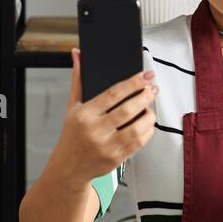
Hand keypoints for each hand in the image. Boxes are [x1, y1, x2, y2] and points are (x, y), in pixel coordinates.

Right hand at [53, 46, 158, 186]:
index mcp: (84, 114)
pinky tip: (148, 123)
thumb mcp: (72, 106)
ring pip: (137, 128)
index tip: (146, 75)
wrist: (69, 167)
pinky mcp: (116, 159)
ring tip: (151, 107)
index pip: (114, 94)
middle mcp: (95, 130)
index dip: (133, 82)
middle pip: (128, 110)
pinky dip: (148, 132)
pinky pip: (139, 143)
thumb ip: (78, 79)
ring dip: (149, 115)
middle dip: (145, 96)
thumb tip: (77, 53)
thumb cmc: (73, 133)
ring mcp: (106, 146)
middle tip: (153, 89)